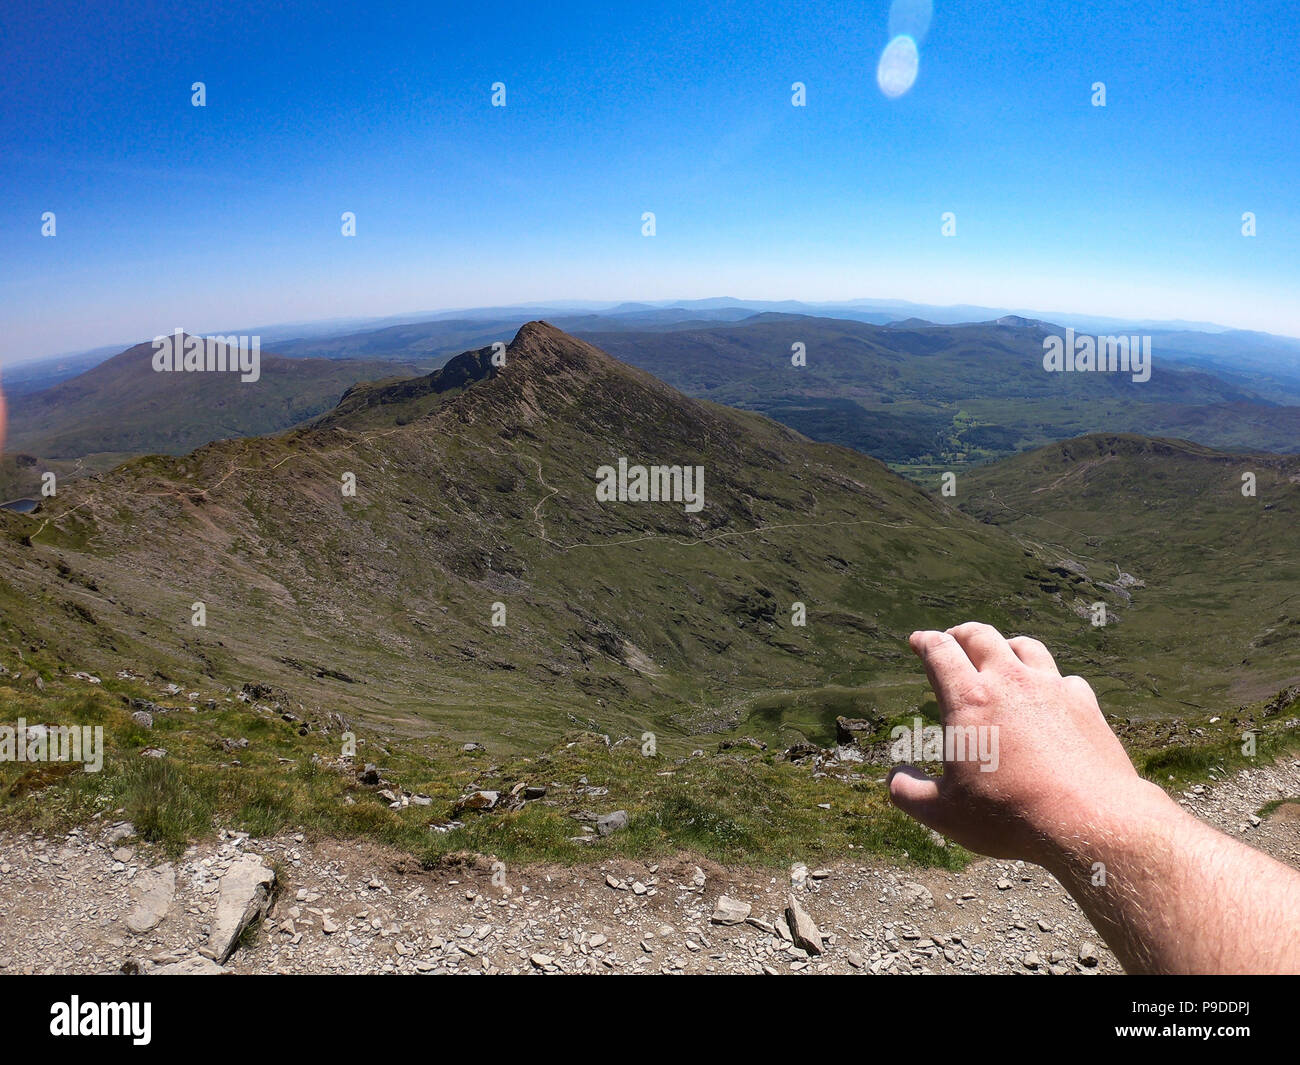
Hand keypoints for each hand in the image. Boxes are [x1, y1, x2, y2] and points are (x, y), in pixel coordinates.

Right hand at [888, 622, 1163, 861]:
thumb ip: (908, 793)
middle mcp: (1010, 682)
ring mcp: (1051, 688)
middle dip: (962, 634)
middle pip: (982, 635)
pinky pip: (1064, 678)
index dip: (924, 642)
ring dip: (1006, 647)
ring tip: (1000, 657)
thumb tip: (895, 778)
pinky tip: (1048, 696)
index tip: (917, 641)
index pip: (940, 651)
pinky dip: (1049, 681)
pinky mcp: (1085, 704)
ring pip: (1025, 647)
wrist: (1089, 820)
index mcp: (969, 699)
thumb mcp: (943, 813)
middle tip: (953, 639)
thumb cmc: (1010, 814)